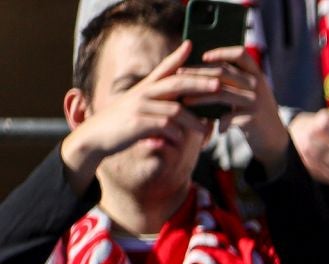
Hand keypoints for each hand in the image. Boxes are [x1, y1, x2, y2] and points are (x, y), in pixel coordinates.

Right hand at [60, 40, 217, 187]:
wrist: (96, 137)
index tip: (191, 44)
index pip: (164, 68)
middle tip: (219, 86)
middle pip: (176, 83)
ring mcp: (140, 107)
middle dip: (200, 84)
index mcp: (145, 87)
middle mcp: (143, 93)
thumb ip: (160, 104)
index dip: (177, 56)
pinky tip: (180, 142)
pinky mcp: (138, 123)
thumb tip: (182, 106)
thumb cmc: (123, 124)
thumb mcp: (140, 108)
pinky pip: (165, 126)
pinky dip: (176, 134)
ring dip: (193, 122)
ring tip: (205, 131)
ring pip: (176, 110)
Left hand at [196, 47, 288, 174]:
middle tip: (179, 76)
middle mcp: (257, 85)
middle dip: (198, 73)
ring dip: (199, 97)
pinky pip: (227, 116)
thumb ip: (234, 80)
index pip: (240, 54)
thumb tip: (202, 66)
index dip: (221, 52)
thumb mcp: (249, 92)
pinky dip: (216, 122)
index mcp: (256, 75)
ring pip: (220, 93)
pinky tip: (209, 125)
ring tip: (185, 101)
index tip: (203, 56)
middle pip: (223, 72)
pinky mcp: (253, 118)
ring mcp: (256, 101)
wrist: (273, 138)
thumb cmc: (253, 112)